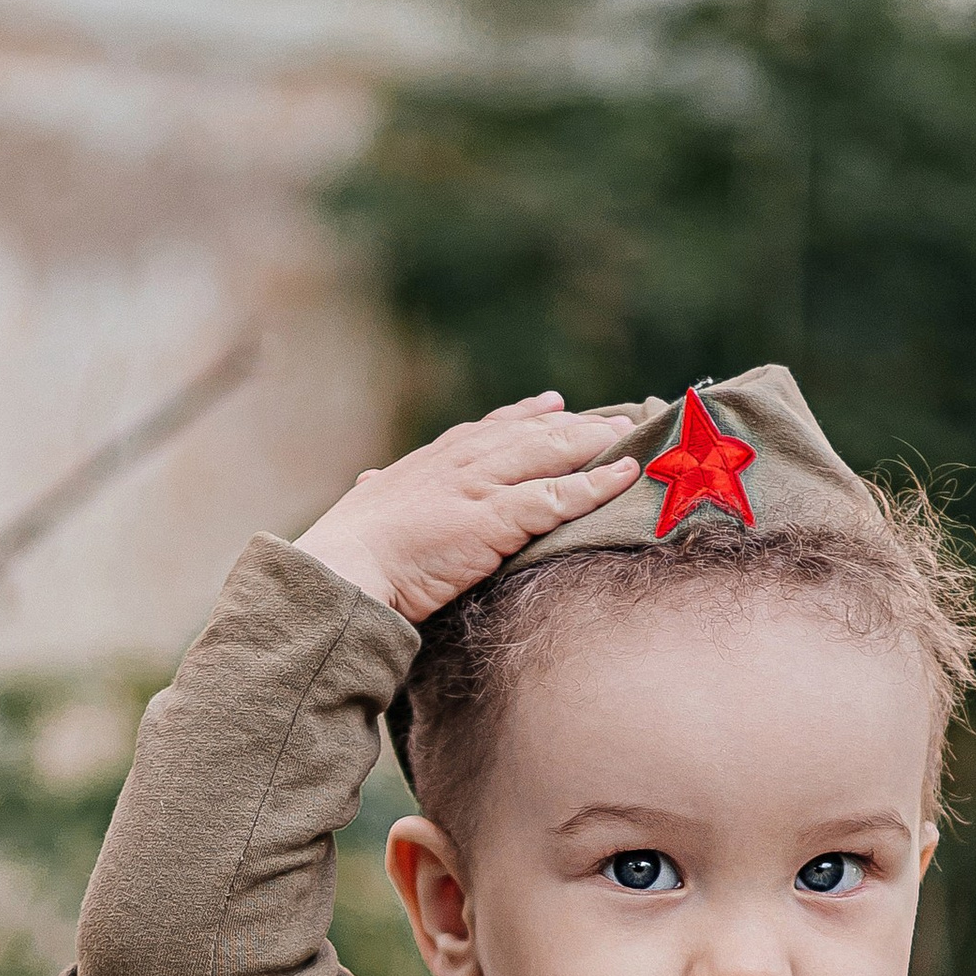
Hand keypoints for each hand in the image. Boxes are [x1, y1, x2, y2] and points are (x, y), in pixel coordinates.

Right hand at [294, 391, 644, 623]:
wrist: (345, 569)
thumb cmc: (351, 551)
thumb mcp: (367, 508)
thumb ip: (378, 491)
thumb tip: (368, 479)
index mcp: (430, 461)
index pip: (487, 429)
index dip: (525, 416)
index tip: (553, 406)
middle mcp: (460, 461)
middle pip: (530, 433)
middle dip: (575, 427)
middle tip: (613, 422)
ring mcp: (480, 486)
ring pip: (550, 454)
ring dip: (595, 445)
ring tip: (630, 441)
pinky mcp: (495, 517)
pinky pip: (558, 496)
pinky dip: (596, 484)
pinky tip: (624, 474)